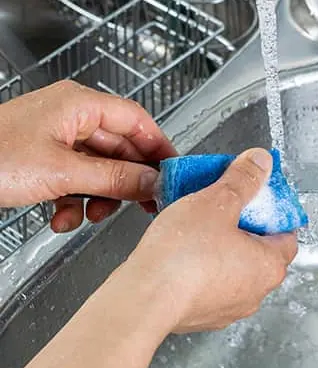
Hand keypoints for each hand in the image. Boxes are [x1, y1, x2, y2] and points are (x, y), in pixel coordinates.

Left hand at [0, 80, 176, 231]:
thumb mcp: (63, 172)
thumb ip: (115, 178)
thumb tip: (153, 182)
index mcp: (80, 106)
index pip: (138, 121)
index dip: (160, 147)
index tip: (174, 173)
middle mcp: (74, 120)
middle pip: (122, 150)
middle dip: (128, 182)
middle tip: (145, 205)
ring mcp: (61, 141)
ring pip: (102, 170)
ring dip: (101, 198)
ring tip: (90, 215)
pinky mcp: (49, 161)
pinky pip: (80, 181)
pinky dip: (78, 202)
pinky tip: (64, 216)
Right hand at [119, 148, 297, 332]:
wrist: (145, 298)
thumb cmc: (183, 256)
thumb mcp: (218, 202)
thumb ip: (243, 179)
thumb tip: (261, 162)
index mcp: (269, 266)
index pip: (287, 233)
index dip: (273, 210)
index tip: (257, 197)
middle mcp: (255, 292)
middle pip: (260, 250)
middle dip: (245, 226)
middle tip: (226, 207)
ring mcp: (229, 308)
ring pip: (234, 268)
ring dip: (223, 247)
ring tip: (201, 226)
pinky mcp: (203, 315)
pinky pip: (211, 284)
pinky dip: (204, 267)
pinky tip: (185, 251)